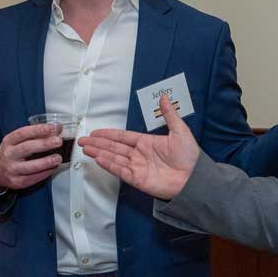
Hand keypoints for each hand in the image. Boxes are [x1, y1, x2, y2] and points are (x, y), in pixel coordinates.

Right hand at [0, 123, 64, 190]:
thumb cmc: (11, 152)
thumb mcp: (15, 141)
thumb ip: (32, 136)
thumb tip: (55, 130)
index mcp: (9, 141)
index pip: (23, 133)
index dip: (39, 129)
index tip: (53, 128)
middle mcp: (9, 154)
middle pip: (27, 148)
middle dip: (44, 144)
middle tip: (58, 141)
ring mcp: (12, 169)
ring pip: (30, 166)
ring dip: (46, 162)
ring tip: (58, 158)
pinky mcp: (17, 181)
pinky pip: (32, 178)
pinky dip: (44, 173)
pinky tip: (52, 168)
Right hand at [79, 95, 199, 199]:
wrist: (195, 179)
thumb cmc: (189, 156)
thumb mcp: (180, 131)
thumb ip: (169, 114)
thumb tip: (164, 96)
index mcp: (146, 143)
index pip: (123, 137)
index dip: (108, 135)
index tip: (95, 133)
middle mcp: (139, 155)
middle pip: (114, 148)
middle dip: (98, 144)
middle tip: (82, 141)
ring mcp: (137, 168)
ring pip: (114, 158)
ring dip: (99, 153)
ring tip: (85, 149)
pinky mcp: (138, 180)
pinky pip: (120, 171)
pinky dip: (109, 165)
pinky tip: (99, 158)